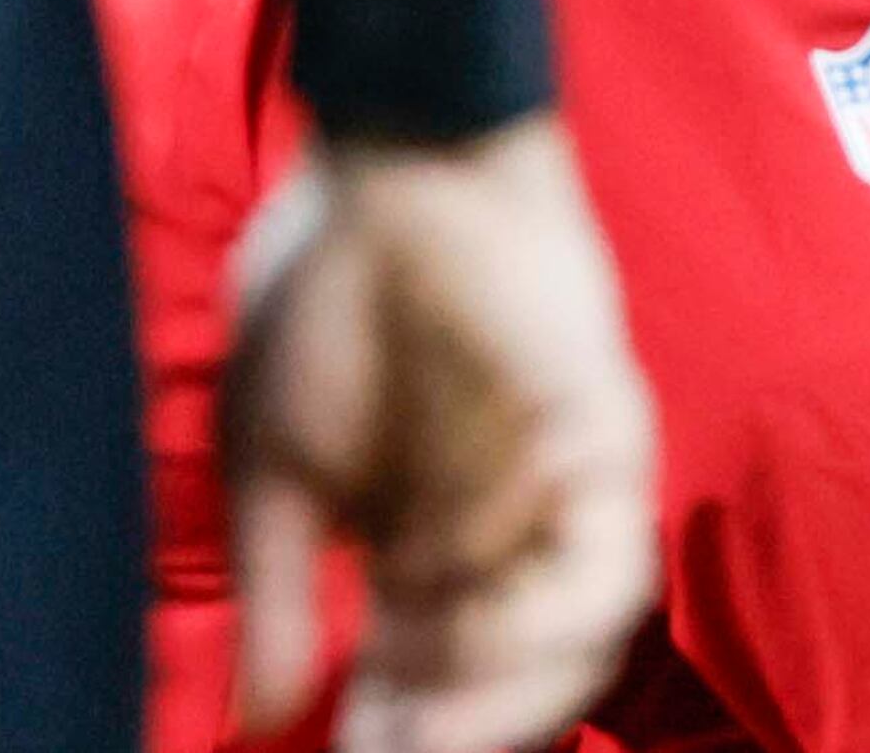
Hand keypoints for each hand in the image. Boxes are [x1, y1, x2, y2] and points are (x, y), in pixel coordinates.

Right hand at [225, 114, 659, 752]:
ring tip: (425, 747)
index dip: (384, 733)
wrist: (388, 173)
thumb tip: (262, 717)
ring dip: (503, 707)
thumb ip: (286, 593)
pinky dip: (549, 629)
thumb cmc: (324, 295)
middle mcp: (504, 529)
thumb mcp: (276, 472)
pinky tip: (475, 652)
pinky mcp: (607, 441)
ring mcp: (561, 486)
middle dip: (448, 738)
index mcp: (423, 542)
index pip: (418, 675)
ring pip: (570, 642)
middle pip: (503, 675)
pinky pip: (607, 569)